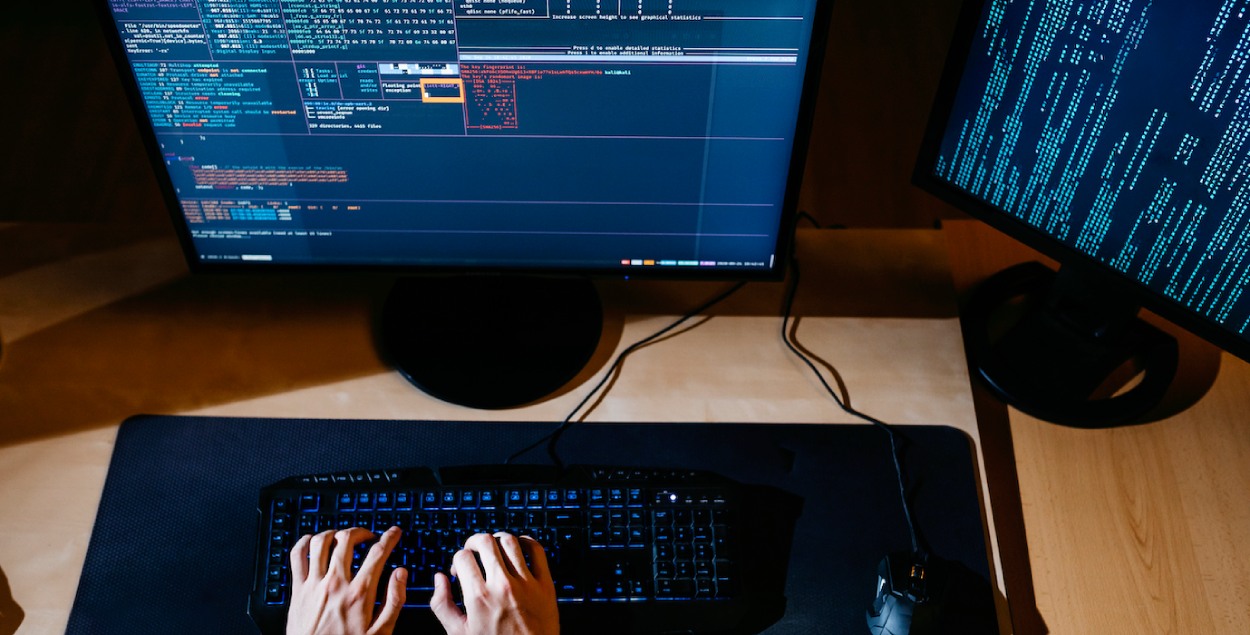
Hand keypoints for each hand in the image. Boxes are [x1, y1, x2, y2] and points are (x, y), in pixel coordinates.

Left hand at [286, 526, 407, 634]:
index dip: (389, 538)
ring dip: (334, 533)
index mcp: (358, 594)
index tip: (393, 532)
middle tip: (368, 536)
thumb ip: (394, 601)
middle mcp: (335, 584)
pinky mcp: (297, 590)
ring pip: (321, 542)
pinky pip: (297, 556)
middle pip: (347, 540)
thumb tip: (401, 574)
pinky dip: (304, 543)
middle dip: (361, 532)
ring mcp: (314, 585)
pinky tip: (313, 542)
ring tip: (343, 538)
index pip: (377, 553)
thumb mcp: (380, 633)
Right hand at [431, 532, 559, 634]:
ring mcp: (526, 584)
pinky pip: (537, 550)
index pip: (462, 557)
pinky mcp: (545, 585)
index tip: (460, 569)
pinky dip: (526, 542)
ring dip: (497, 540)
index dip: (457, 559)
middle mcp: (502, 586)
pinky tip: (518, 547)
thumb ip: (442, 604)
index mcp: (479, 598)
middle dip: (474, 542)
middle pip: (485, 542)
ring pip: (510, 541)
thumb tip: (439, 578)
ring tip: (494, 550)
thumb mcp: (459, 633)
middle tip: (473, 552)